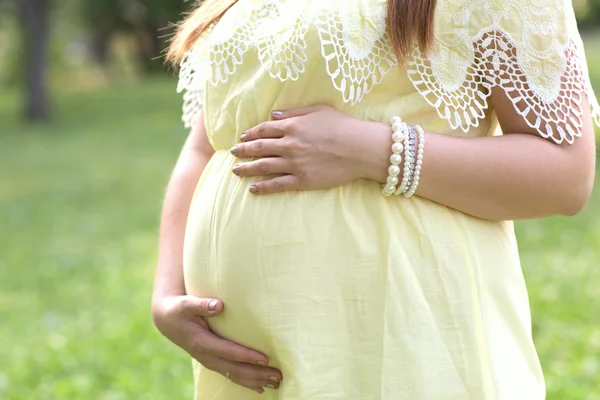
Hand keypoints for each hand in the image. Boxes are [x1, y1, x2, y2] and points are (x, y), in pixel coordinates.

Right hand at [152, 295, 282, 393]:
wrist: (167, 321)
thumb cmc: (179, 309)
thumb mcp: (186, 304)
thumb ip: (201, 304)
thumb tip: (218, 305)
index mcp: (202, 342)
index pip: (228, 352)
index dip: (246, 356)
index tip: (264, 358)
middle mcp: (207, 356)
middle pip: (235, 369)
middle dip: (257, 373)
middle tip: (277, 375)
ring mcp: (210, 361)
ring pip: (235, 376)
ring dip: (255, 380)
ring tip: (275, 382)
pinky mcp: (213, 362)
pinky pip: (231, 375)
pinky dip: (247, 382)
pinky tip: (261, 387)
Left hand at [230, 105, 390, 193]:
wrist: (362, 149)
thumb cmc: (344, 126)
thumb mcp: (319, 110)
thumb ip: (294, 111)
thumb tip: (273, 115)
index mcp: (293, 126)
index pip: (264, 129)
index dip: (250, 133)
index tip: (242, 136)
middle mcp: (289, 144)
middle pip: (259, 147)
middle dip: (243, 150)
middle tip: (233, 153)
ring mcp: (295, 164)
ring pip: (264, 166)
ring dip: (247, 168)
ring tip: (236, 170)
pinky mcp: (302, 180)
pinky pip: (277, 184)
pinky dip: (263, 187)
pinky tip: (253, 188)